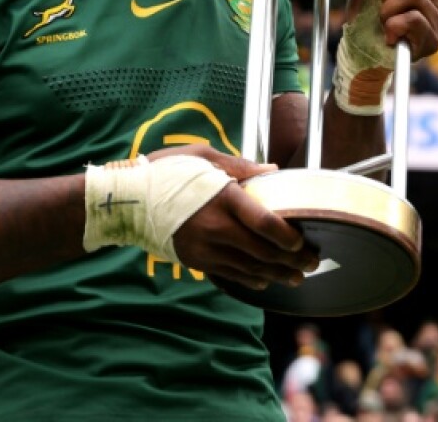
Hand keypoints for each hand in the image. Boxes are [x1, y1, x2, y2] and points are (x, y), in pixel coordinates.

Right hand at [148, 145, 319, 290]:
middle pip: (264, 252)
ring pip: (249, 268)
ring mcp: (205, 248)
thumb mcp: (203, 156)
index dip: (290, 238)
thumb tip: (272, 171)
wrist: (127, 199)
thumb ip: (240, 166)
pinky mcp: (195, 260)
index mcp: (224, 197)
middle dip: (292, 261)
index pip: (266, 224)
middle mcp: (217, 227)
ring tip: (295, 277)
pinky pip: (229, 274)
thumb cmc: (165, 171)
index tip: (303, 240)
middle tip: (310, 263)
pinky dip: (250, 279)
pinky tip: (264, 281)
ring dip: (276, 275)